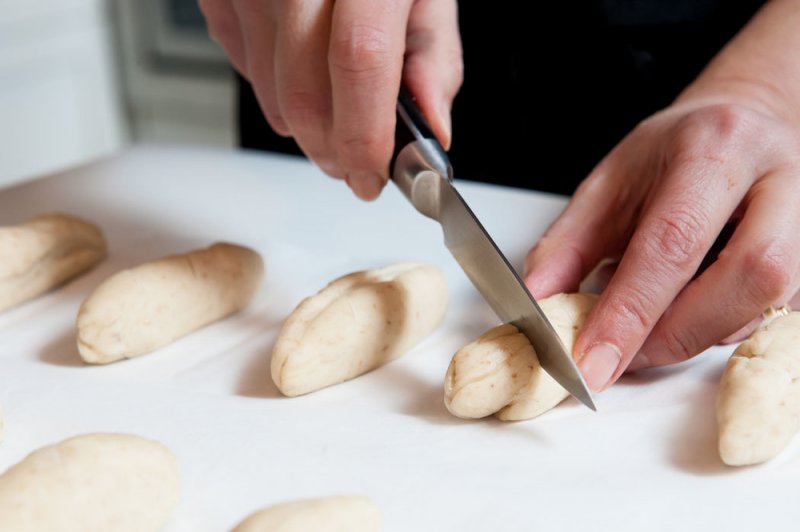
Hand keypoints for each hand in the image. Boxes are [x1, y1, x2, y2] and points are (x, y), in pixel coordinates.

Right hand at [199, 0, 461, 199]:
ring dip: (306, 126)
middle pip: (302, 89)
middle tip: (354, 166)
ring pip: (268, 90)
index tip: (373, 175)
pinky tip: (301, 70)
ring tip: (335, 113)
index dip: (364, 134)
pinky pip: (243, 65)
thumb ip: (432, 56)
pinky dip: (274, 88)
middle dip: (331, 149)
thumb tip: (431, 130)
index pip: (359, 62)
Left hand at [524, 101, 799, 391]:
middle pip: (748, 276)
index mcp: (715, 149)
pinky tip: (685, 315)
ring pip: (767, 303)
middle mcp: (779, 179)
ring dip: (696, 335)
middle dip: (676, 333)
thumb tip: (539, 304)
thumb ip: (568, 244)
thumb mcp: (609, 183)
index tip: (591, 361)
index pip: (673, 241)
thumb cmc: (674, 154)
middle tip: (622, 357)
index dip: (630, 312)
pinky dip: (718, 328)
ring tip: (646, 331)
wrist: (742, 127)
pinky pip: (773, 312)